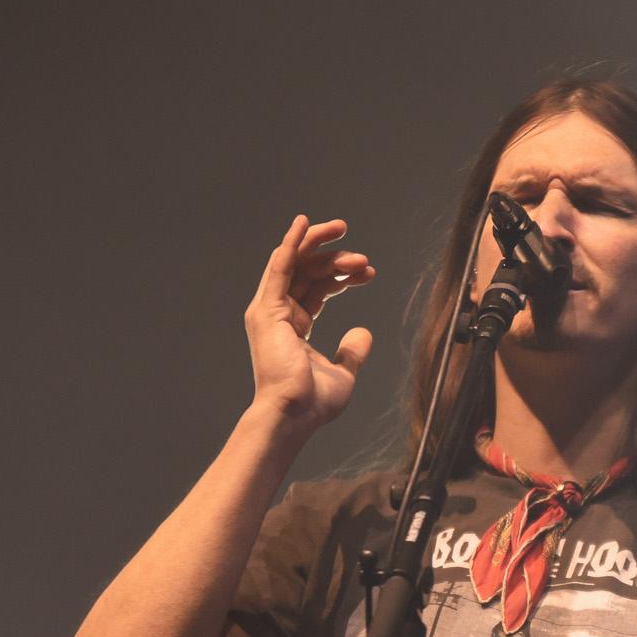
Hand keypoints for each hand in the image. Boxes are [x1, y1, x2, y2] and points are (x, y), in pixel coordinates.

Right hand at [244, 215, 374, 428]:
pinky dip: (292, 243)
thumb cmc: (312, 402)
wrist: (294, 413)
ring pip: (296, 264)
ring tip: (344, 231)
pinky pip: (280, 266)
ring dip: (321, 246)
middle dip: (337, 260)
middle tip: (363, 260)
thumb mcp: (342, 373)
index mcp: (294, 327)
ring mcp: (270, 310)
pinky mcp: (267, 308)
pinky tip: (305, 223)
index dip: (344, 277)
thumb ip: (352, 352)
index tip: (369, 273)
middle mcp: (279, 315)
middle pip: (309, 273)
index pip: (318, 289)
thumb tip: (364, 333)